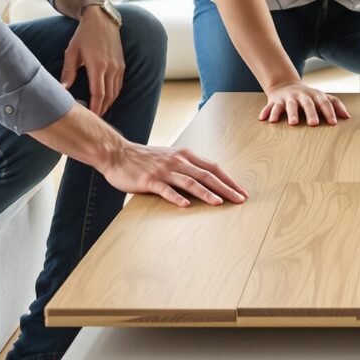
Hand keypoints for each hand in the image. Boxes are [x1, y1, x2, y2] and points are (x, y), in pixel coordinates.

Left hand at [60, 7, 122, 116]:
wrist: (102, 20)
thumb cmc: (84, 35)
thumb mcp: (72, 51)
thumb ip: (68, 71)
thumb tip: (63, 88)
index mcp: (97, 65)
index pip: (98, 93)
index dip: (95, 108)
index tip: (91, 118)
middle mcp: (111, 67)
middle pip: (108, 96)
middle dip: (102, 109)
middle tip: (93, 120)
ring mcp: (118, 66)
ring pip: (115, 92)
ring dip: (108, 104)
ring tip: (99, 112)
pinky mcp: (122, 65)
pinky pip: (119, 85)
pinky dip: (114, 95)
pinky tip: (107, 100)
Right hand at [100, 141, 247, 207]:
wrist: (117, 154)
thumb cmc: (144, 159)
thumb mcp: (169, 158)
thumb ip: (186, 166)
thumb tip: (205, 180)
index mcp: (185, 155)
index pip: (213, 167)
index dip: (229, 180)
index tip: (241, 191)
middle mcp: (177, 161)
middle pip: (207, 175)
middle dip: (226, 188)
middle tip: (240, 199)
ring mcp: (164, 170)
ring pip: (190, 182)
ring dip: (206, 193)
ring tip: (220, 203)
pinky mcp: (150, 180)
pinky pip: (166, 189)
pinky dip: (177, 197)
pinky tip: (186, 205)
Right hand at [260, 81, 350, 126]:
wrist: (285, 85)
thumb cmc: (307, 96)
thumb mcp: (321, 97)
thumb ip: (335, 105)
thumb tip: (347, 117)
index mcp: (314, 95)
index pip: (324, 102)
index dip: (329, 112)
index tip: (333, 123)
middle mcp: (301, 95)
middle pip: (307, 103)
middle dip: (310, 113)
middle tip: (314, 124)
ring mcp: (287, 98)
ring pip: (289, 105)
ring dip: (291, 113)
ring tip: (293, 123)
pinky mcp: (274, 101)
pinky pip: (270, 106)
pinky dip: (267, 112)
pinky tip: (265, 120)